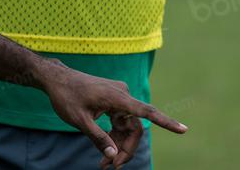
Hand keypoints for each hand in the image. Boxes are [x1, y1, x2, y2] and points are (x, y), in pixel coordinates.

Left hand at [37, 59, 186, 166]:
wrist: (55, 78)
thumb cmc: (65, 96)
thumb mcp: (79, 120)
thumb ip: (98, 138)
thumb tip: (114, 155)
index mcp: (117, 97)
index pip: (146, 112)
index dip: (166, 122)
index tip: (183, 130)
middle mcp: (122, 95)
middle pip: (134, 128)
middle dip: (125, 149)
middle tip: (111, 167)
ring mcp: (118, 97)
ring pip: (127, 127)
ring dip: (119, 146)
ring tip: (104, 164)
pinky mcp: (113, 100)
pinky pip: (120, 122)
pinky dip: (114, 136)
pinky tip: (106, 152)